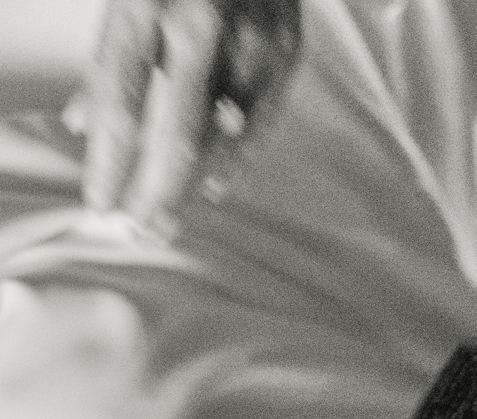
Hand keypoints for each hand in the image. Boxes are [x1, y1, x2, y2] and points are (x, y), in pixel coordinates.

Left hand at [84, 0, 299, 225]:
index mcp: (142, 3)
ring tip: (169, 220)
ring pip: (221, 133)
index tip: (101, 202)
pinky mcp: (287, 47)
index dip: (110, 159)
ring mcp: (249, 37)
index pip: (120, 99)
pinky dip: (238, 156)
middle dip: (155, 187)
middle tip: (141, 230)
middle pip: (174, 129)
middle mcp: (197, 22)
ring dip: (193, 183)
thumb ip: (109, 58)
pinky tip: (218, 185)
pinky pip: (262, 119)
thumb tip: (80, 122)